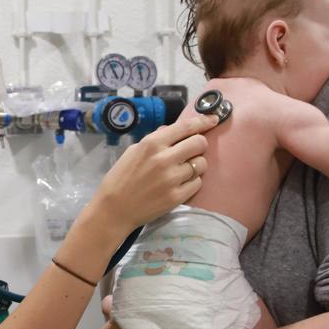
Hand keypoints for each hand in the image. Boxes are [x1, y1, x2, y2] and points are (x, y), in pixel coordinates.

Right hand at [88, 114, 217, 235]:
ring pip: (201, 164)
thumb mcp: (133, 151)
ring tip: (183, 170)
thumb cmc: (121, 178)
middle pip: (199, 143)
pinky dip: (192, 182)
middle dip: (199, 145)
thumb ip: (155, 139)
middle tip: (192, 151)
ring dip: (196, 165)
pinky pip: (198, 183)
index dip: (203, 121)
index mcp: (152, 143)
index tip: (214, 119)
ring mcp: (172, 179)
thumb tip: (173, 130)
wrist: (114, 209)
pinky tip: (180, 184)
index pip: (186, 127)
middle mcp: (164, 158)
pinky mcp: (177, 196)